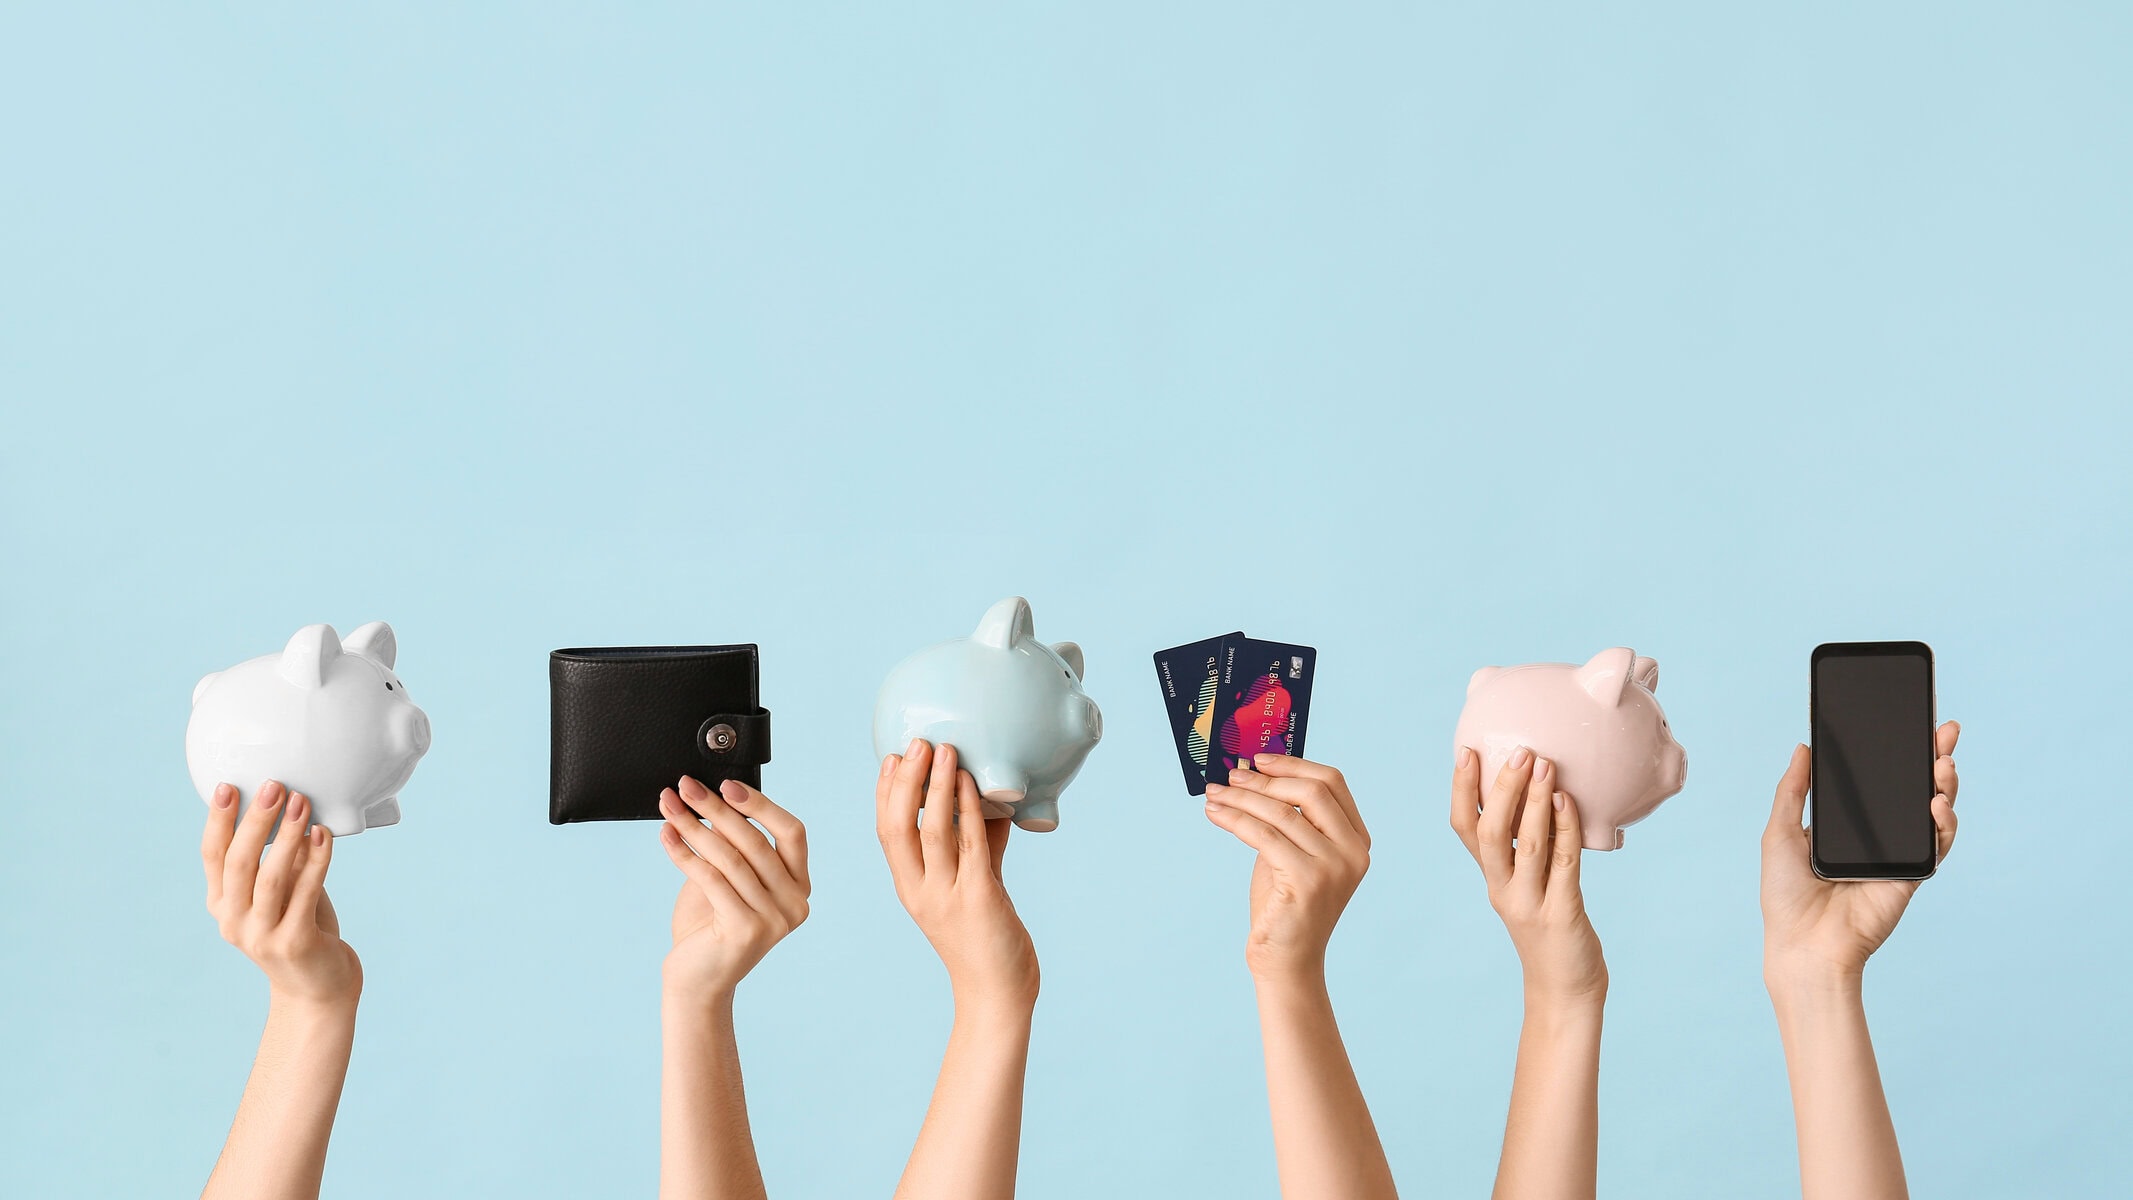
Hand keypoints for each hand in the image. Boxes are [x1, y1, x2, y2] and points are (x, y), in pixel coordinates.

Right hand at [202, 781, 360, 1006]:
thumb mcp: (284, 890)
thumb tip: (289, 805)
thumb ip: (281, 857)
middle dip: (255, 821)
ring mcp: (262, 936)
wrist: (319, 989)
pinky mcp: (294, 943)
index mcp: (222, 905)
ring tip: (302, 802)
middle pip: (238, 862)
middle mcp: (234, 922)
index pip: (212, 857)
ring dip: (287, 835)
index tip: (228, 786)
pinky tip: (323, 834)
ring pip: (270, 877)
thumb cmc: (302, 928)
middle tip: (274, 786)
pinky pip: (306, 893)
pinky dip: (316, 860)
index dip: (218, 822)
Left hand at [658, 776, 810, 1003]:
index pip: (792, 833)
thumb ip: (731, 846)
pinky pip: (712, 880)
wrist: (696, 982)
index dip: (761, 805)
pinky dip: (684, 853)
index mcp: (800, 886)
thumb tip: (714, 798)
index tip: (726, 784)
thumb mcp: (726, 879)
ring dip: (694, 826)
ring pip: (730, 859)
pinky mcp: (747, 931)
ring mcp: (775, 920)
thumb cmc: (709, 926)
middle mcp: (795, 903)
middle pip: (756, 842)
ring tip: (669, 807)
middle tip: (685, 787)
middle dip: (716, 809)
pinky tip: (666, 836)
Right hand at [876, 740, 1037, 1010]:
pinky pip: (971, 845)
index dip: (884, 793)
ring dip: (938, 786)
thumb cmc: (985, 941)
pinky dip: (970, 810)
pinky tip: (973, 784)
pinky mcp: (978, 899)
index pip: (885, 832)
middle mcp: (920, 891)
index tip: (890, 758)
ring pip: (932, 831)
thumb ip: (977, 846)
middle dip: (904, 781)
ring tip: (945, 750)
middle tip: (916, 744)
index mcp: (910, 887)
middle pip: (897, 827)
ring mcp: (946, 896)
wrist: (997, 995)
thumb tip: (990, 800)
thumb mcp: (970, 888)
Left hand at [1203, 756, 1371, 982]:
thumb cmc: (1285, 904)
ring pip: (1282, 813)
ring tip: (1215, 794)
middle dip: (1265, 780)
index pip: (1332, 783)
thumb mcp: (1293, 851)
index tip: (1258, 759)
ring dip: (1241, 798)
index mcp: (1357, 839)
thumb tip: (1250, 774)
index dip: (1293, 764)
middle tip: (1231, 776)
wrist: (1286, 959)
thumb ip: (1287, 817)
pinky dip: (1234, 819)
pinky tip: (1215, 814)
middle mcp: (1353, 851)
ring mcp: (1334, 867)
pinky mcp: (1308, 881)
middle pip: (1311, 791)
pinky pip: (1264, 835)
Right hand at [1450, 747, 1606, 1004]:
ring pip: (1524, 845)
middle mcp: (1504, 889)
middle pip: (1488, 833)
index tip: (1466, 751)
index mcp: (1493, 879)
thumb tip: (1546, 797)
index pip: (1464, 830)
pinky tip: (1568, 802)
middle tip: (1518, 752)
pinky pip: (1563, 864)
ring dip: (1533, 801)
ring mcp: (1530, 903)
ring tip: (1544, 765)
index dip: (1462, 790)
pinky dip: (1564, 829)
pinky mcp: (1561, 914)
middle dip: (1500, 789)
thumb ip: (1532, 851)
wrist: (1567, 991)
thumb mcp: (1531, 888)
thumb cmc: (1553, 933)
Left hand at [1762, 722, 1960, 985]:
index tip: (1912, 722)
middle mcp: (1877, 836)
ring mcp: (1898, 854)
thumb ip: (1793, 790)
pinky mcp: (1912, 874)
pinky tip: (1936, 803)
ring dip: (1944, 784)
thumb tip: (1803, 747)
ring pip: (1933, 811)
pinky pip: (1936, 844)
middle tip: (1945, 730)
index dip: (1898, 752)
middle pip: (1913, 789)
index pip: (1879, 779)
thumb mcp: (1779, 831)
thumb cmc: (1785, 894)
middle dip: (1934, 757)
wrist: (1803, 943)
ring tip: (1943, 762)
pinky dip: (1942, 822)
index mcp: (1847, 824)